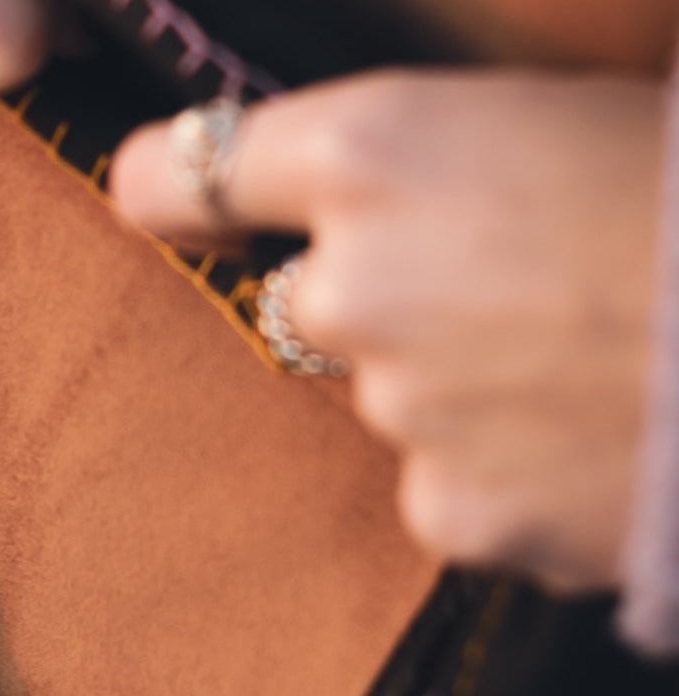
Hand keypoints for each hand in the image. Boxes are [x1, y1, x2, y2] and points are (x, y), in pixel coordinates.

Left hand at [111, 70, 664, 591]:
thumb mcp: (584, 109)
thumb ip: (451, 150)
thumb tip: (391, 189)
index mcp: (383, 150)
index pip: (189, 173)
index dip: (177, 187)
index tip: (175, 198)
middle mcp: (357, 286)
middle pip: (310, 300)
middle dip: (386, 296)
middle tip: (514, 288)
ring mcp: (399, 414)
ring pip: (392, 399)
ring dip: (459, 385)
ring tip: (586, 365)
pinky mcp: (453, 513)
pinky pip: (447, 487)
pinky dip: (501, 472)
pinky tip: (592, 444)